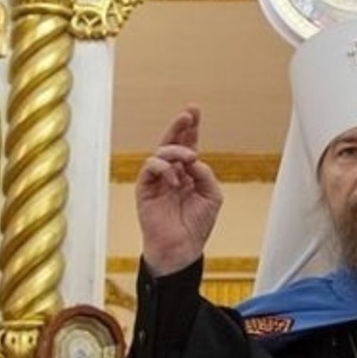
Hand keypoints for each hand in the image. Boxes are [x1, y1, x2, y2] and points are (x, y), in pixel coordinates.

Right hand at [137, 105, 222, 276]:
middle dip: (179, 126)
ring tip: (190, 158)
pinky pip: (150, 167)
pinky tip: (175, 179)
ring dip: (176, 151)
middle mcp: (172, 173)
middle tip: (187, 114)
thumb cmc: (197, 224)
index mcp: (189, 173)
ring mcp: (157, 180)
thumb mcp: (211, 196)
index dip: (191, 128)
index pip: (188, 145)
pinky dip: (164, 168)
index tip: (194, 110)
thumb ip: (205, 174)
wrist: (182, 247)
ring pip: (161, 152)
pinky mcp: (145, 188)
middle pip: (172, 143)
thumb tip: (193, 158)